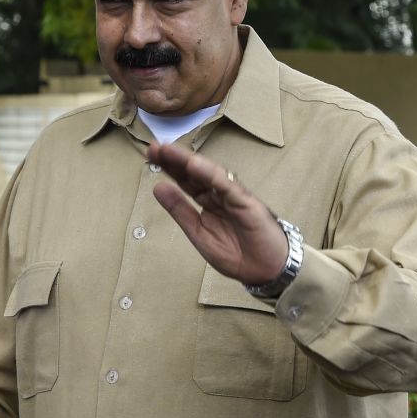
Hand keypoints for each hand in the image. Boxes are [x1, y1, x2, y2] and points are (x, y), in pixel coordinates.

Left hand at [146, 142, 287, 284]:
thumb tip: (157, 187)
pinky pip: (227, 186)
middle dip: (174, 159)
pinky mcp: (247, 203)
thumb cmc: (236, 253)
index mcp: (208, 202)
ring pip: (209, 174)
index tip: (150, 155)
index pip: (185, 180)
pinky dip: (211, 175)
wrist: (266, 271)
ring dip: (189, 161)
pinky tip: (195, 164)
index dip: (169, 167)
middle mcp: (220, 195)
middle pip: (194, 173)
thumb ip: (179, 210)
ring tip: (169, 151)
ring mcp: (234, 196)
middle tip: (154, 146)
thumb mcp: (198, 233)